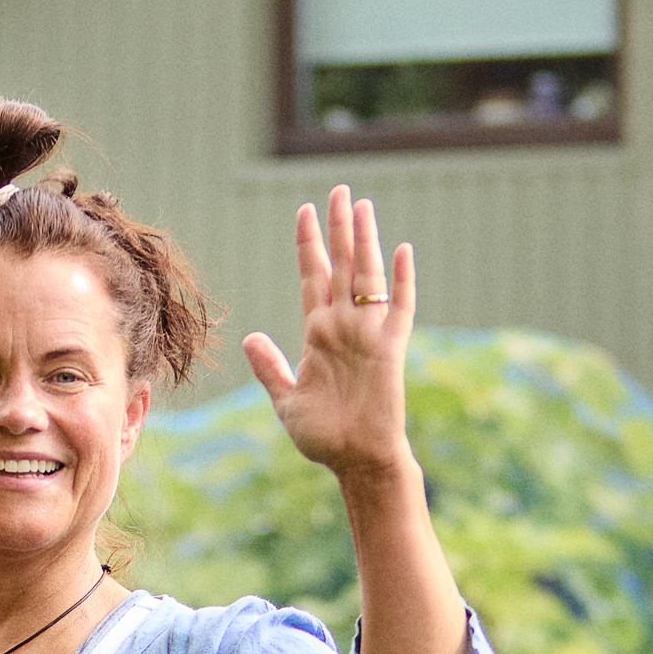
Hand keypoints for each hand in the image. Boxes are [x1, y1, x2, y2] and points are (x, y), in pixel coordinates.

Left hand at [241, 186, 415, 485]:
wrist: (356, 461)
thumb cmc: (324, 437)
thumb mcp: (286, 400)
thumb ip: (270, 367)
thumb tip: (250, 338)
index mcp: (319, 334)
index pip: (313, 277)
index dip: (309, 244)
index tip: (304, 211)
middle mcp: (344, 327)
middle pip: (340, 266)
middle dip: (337, 229)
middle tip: (337, 191)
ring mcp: (368, 335)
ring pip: (366, 277)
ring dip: (364, 242)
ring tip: (361, 207)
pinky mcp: (390, 349)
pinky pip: (400, 308)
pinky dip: (402, 281)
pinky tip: (403, 251)